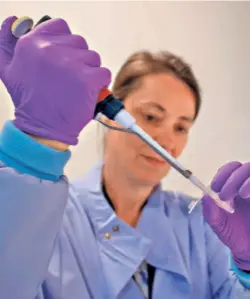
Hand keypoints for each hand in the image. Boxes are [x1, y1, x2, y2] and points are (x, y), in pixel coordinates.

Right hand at [0, 17, 110, 144]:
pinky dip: (100, 84)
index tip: (65, 58)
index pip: (61, 27)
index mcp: (32, 43)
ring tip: (76, 88)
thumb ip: (7, 44)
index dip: (66, 43)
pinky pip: (104, 74)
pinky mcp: (88, 80)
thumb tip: (11, 22)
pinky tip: (88, 93)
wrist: (43, 129)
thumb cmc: (29, 102)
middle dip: (78, 60)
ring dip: (89, 72)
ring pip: (93, 58)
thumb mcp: (8, 70)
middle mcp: (51, 50)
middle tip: (69, 79)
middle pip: (80, 43)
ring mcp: (71, 64)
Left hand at [202, 161, 249, 270]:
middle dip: (231, 177)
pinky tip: (247, 196)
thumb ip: (210, 210)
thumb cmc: (234, 235)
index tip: (214, 187)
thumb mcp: (218, 223)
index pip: (228, 170)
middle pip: (241, 167)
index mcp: (233, 187)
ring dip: (243, 178)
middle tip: (224, 195)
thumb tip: (204, 195)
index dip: (222, 174)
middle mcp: (247, 185)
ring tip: (241, 194)